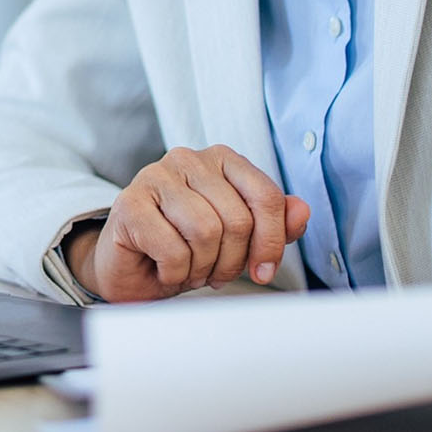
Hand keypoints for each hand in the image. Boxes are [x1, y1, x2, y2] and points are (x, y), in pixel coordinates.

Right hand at [66, 145, 309, 300]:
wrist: (132, 270)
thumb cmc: (186, 249)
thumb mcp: (239, 241)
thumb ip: (273, 224)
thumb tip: (302, 211)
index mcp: (221, 159)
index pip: (266, 196)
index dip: (271, 243)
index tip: (262, 272)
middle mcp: (188, 158)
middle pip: (237, 219)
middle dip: (232, 261)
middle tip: (214, 272)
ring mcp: (155, 176)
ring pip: (206, 232)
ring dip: (202, 267)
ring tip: (190, 268)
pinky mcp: (129, 203)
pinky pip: (173, 249)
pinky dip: (175, 272)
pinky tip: (165, 268)